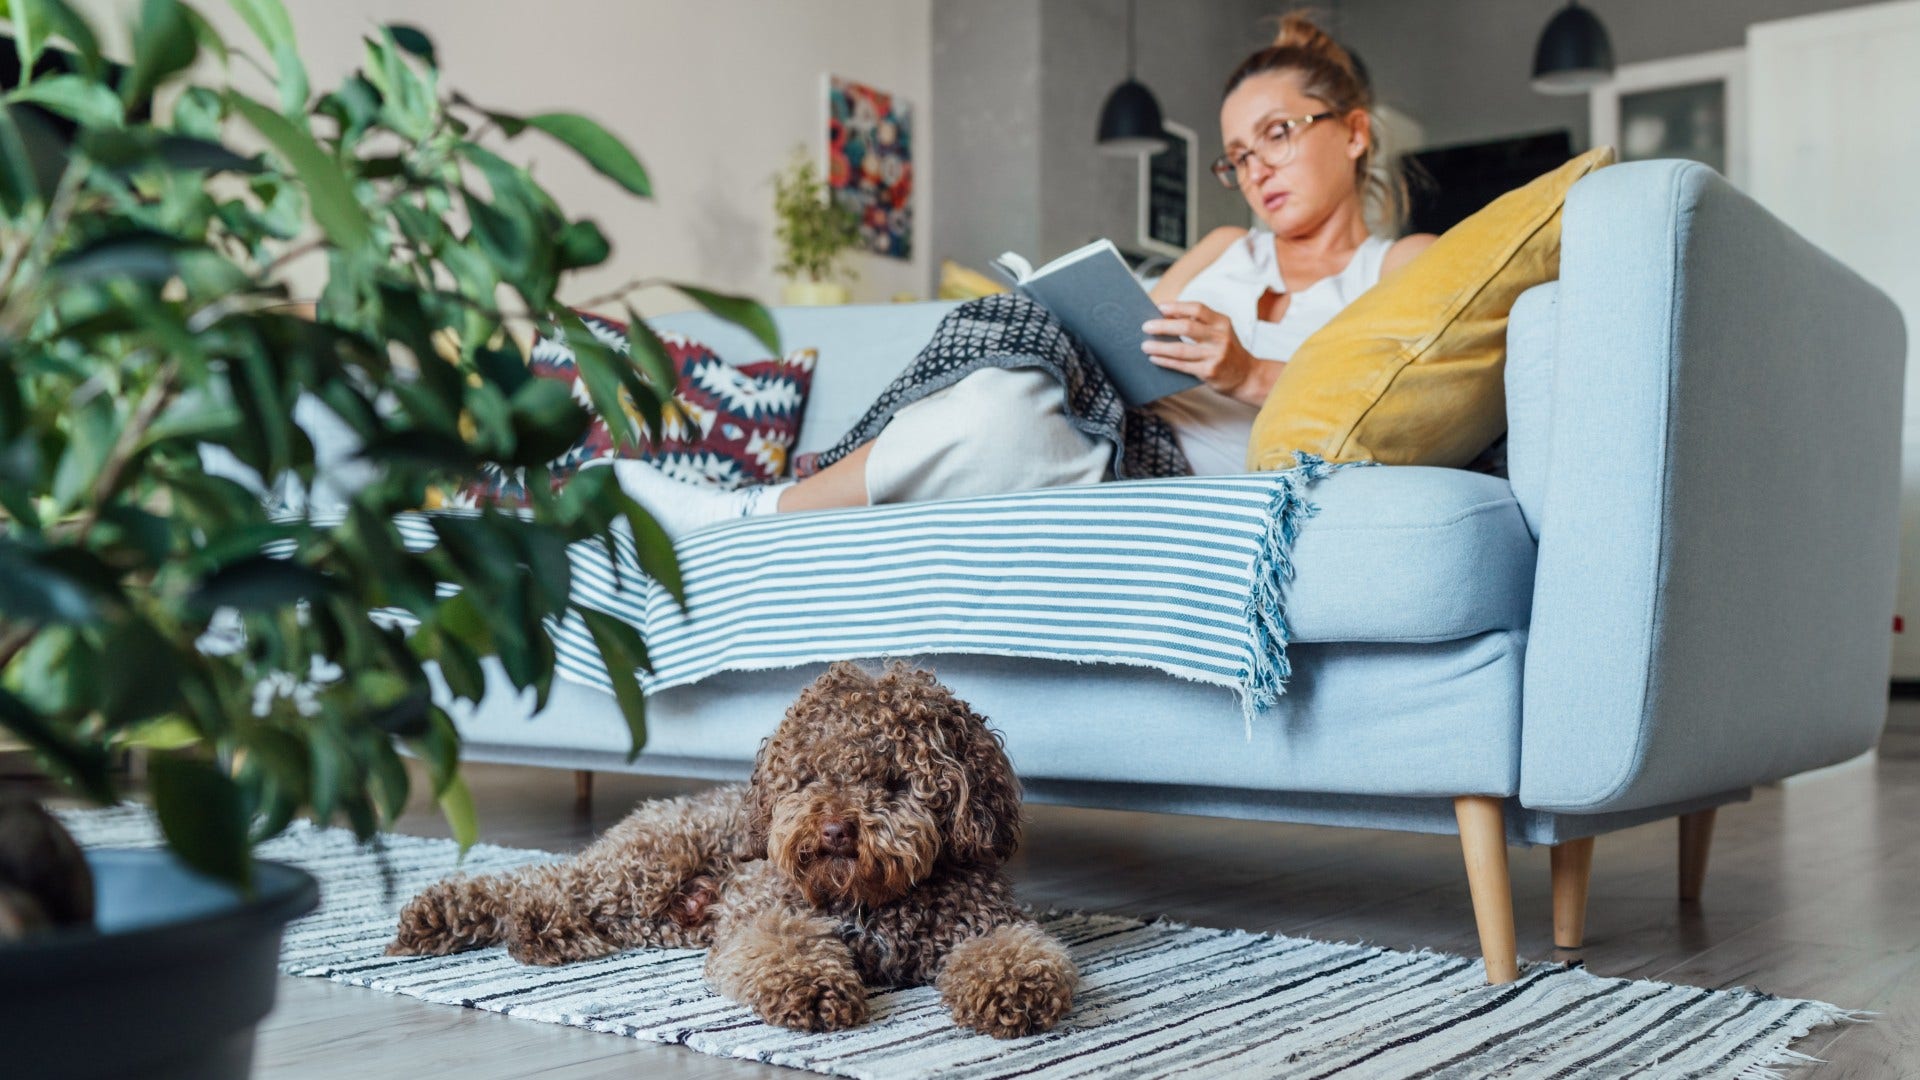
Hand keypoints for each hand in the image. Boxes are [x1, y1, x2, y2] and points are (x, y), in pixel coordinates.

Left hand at [1141, 301, 1261, 401]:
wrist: (1247, 376)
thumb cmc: (1227, 350)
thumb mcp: (1220, 331)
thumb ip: (1199, 323)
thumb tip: (1166, 316)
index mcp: (1222, 322)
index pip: (1197, 309)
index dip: (1177, 307)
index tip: (1159, 307)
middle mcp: (1220, 337)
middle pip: (1187, 327)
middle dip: (1163, 326)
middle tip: (1146, 327)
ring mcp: (1215, 355)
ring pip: (1181, 349)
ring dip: (1160, 347)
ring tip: (1145, 345)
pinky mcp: (1209, 372)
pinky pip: (1182, 366)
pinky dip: (1166, 361)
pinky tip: (1155, 358)